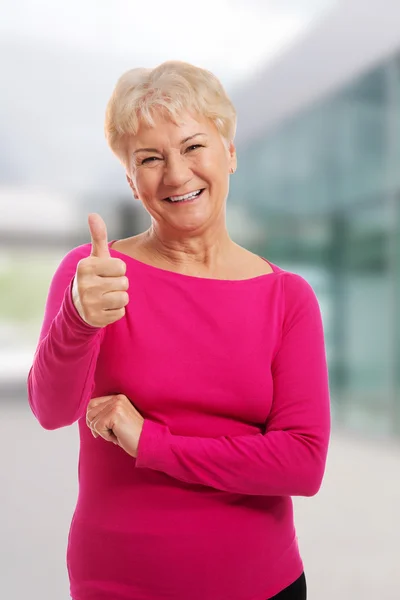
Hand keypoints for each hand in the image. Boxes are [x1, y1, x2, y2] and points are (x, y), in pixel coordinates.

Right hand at [72, 213, 128, 327]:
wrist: (78, 305)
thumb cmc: (93, 276)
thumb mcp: (95, 257)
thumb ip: (98, 236)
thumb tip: (93, 214)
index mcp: (86, 267)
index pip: (121, 266)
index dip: (118, 269)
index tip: (106, 272)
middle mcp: (85, 285)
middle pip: (124, 283)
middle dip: (119, 284)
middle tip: (106, 285)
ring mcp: (89, 303)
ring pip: (124, 298)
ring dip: (119, 298)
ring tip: (106, 296)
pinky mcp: (95, 319)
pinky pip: (120, 313)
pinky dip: (116, 311)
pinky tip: (104, 307)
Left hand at [86, 394, 144, 457]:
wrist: (146, 442)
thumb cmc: (131, 435)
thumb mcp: (116, 420)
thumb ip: (104, 414)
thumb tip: (87, 418)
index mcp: (118, 398)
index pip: (92, 404)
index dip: (92, 419)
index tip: (101, 430)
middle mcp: (117, 398)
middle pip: (89, 411)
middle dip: (95, 426)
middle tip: (109, 433)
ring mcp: (116, 405)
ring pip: (92, 420)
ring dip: (101, 431)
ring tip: (115, 434)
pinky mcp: (115, 414)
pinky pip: (97, 427)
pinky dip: (105, 436)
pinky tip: (117, 436)